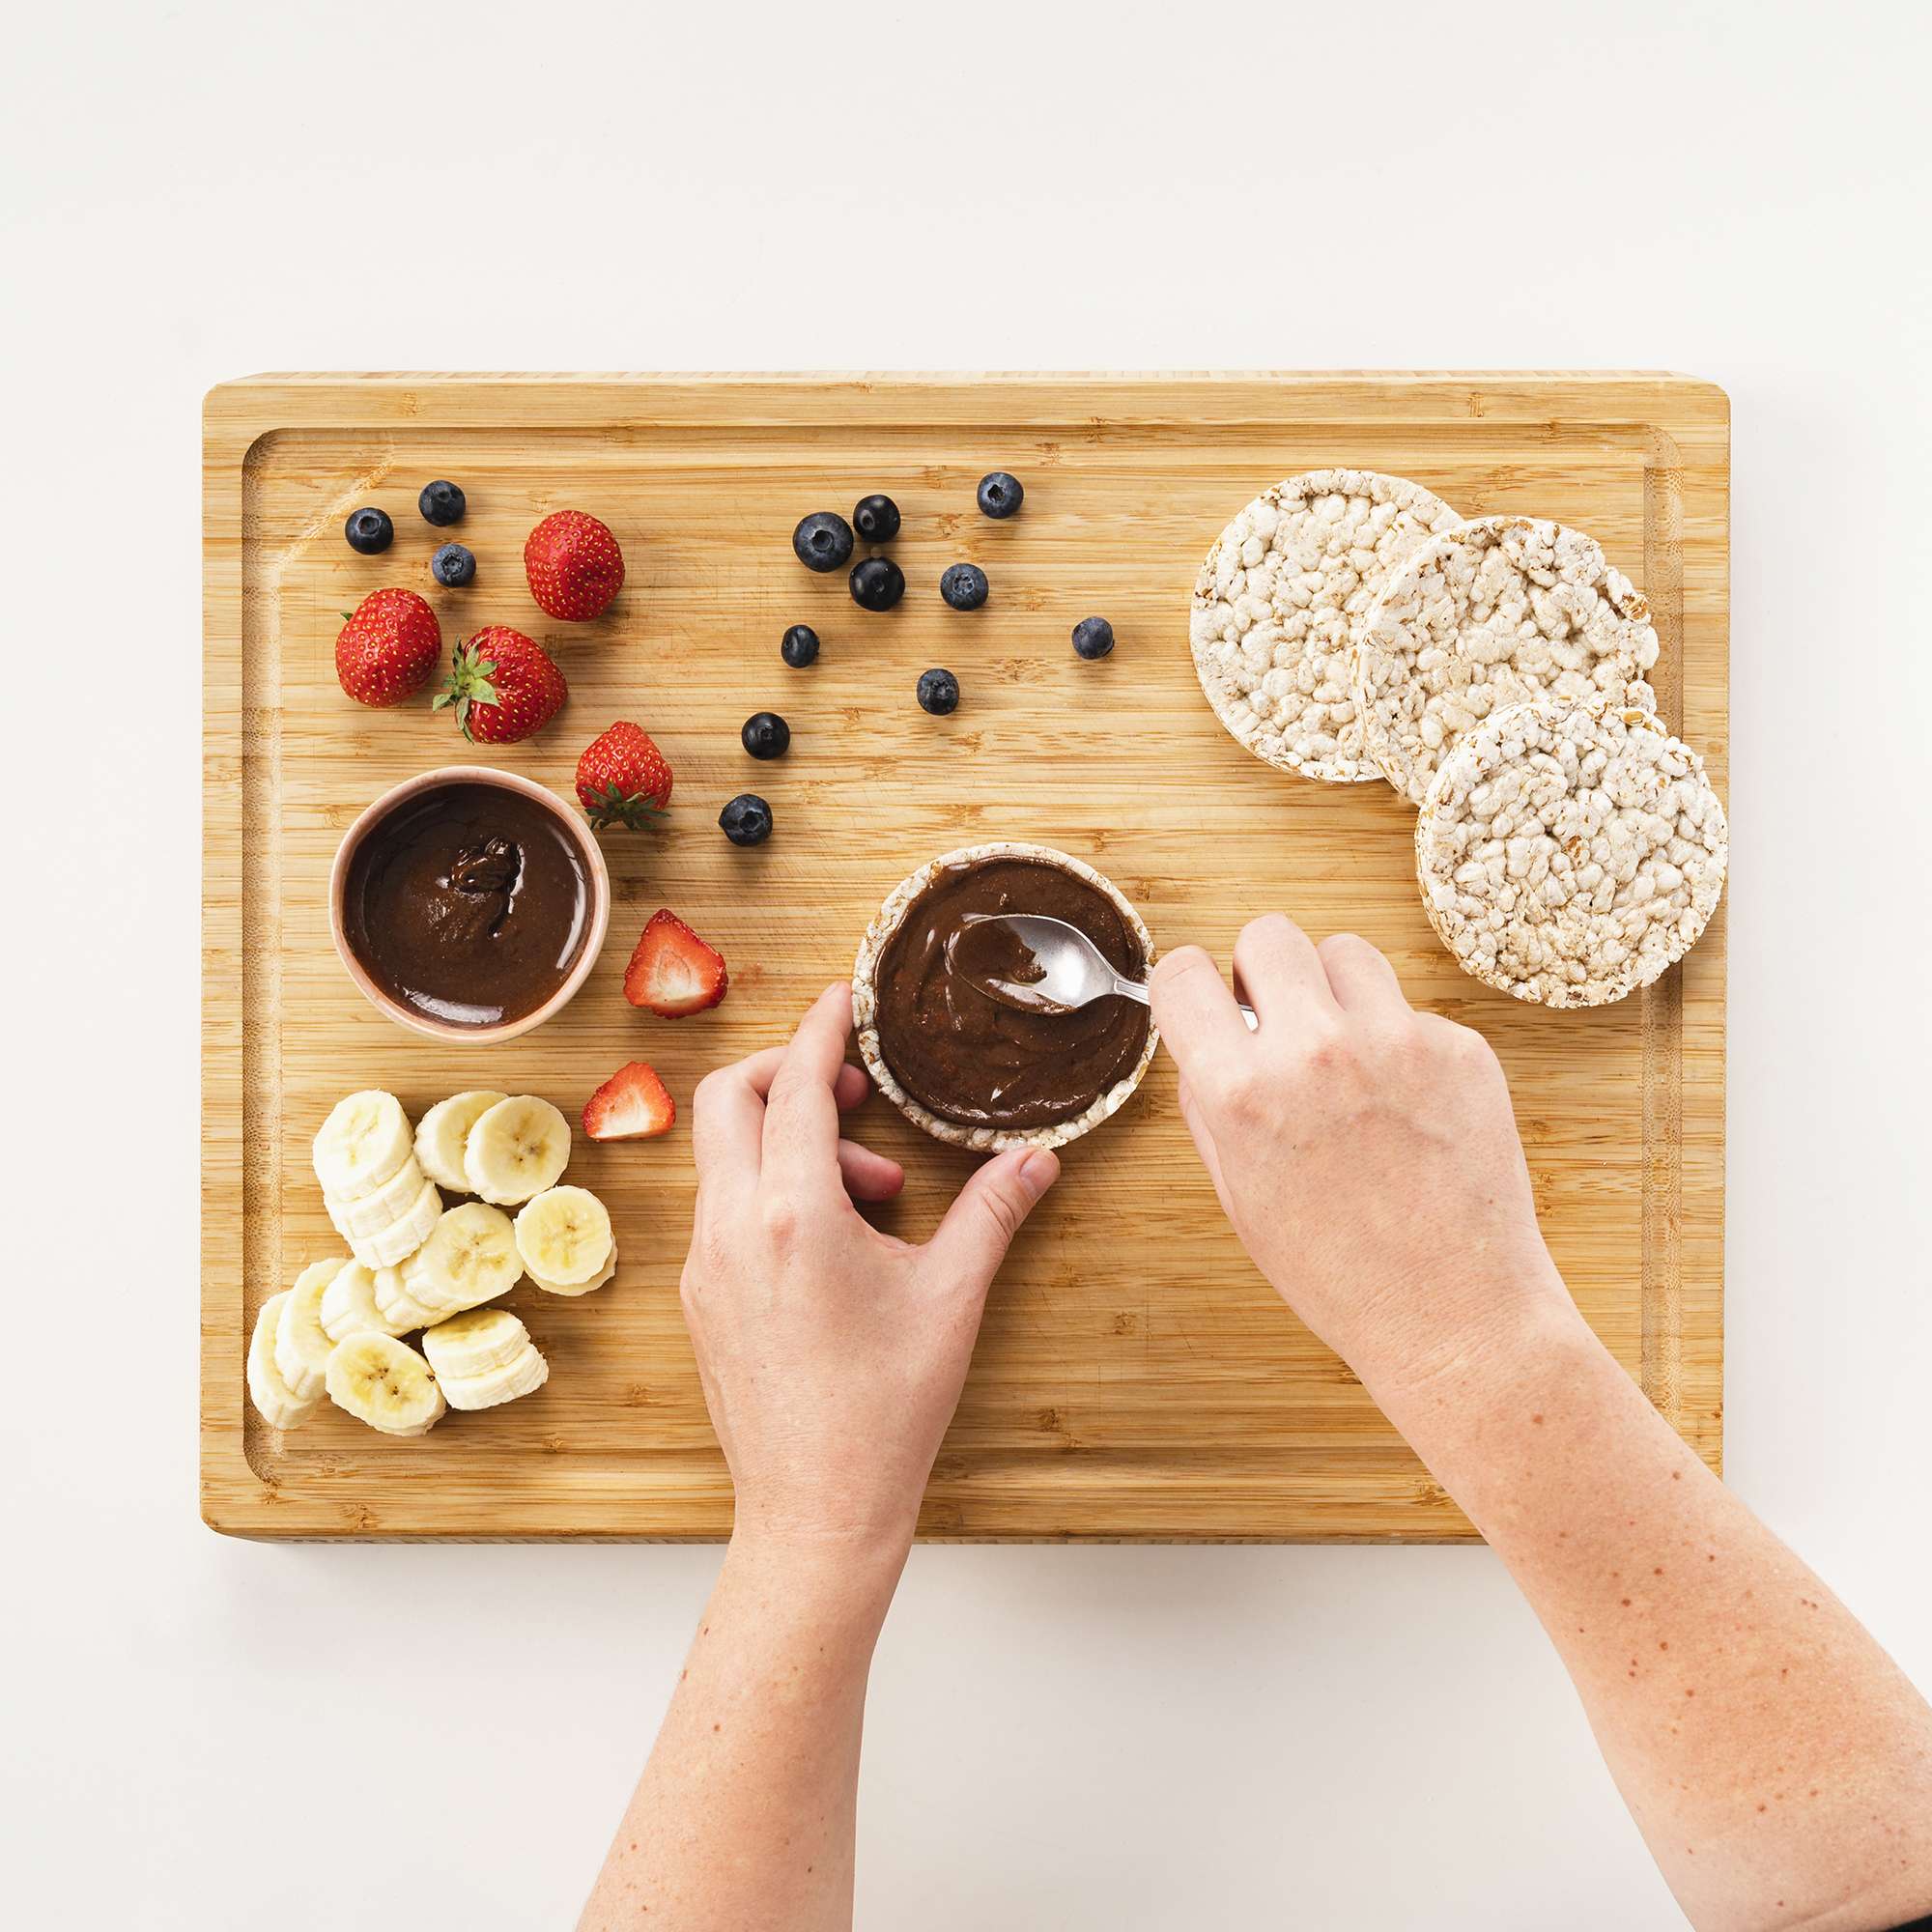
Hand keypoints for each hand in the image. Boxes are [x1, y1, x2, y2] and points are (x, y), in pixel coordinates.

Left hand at [681, 982, 1058, 1561]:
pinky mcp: (700, 1299)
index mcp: (791, 1217)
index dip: (820, 1032)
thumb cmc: (884, 1414)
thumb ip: (994, 1214)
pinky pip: (724, 1208)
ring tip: (876, 1194)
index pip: (793, 1085)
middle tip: (859, 1098)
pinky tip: (838, 1238)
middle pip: (728, 1098)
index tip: (842, 1001)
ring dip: (792, 1142)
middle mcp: (731, 1230)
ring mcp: (705, 1266)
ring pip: (724, 1156)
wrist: (816, 1512)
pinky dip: (772, 1190)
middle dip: (789, 1074)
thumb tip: (1037, 1159)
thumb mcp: (951, 1300)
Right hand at [1149, 918, 1577, 1393]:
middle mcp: (1315, 1051)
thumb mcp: (1239, 1196)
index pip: (1184, 973)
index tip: (1206, 1003)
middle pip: (1268, 934)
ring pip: (1346, 952)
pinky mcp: (1462, 1050)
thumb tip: (1205, 1037)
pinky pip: (1412, 1010)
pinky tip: (1409, 1108)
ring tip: (1347, 1056)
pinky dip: (1402, 1044)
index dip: (1190, 987)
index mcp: (1241, 1093)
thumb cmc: (1339, 1275)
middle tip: (1278, 1019)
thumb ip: (1211, 1106)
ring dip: (1335, 991)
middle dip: (1263, 971)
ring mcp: (1397, 1042)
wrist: (1454, 1319)